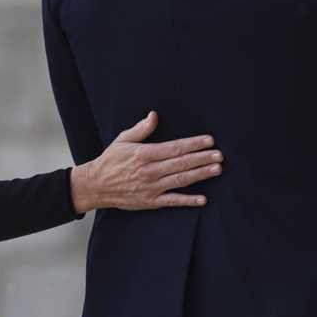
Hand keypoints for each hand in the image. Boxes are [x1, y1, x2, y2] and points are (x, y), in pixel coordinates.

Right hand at [69, 112, 222, 211]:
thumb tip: (154, 115)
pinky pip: (172, 201)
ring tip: (217, 169)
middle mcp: (150, 171)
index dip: (193, 144)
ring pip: (180, 180)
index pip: (174, 148)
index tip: (209, 141)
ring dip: (200, 175)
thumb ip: (141, 129)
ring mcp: (151, 187)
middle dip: (202, 158)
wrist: (96, 185)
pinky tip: (203, 199)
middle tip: (220, 155)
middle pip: (181, 163)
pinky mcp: (150, 202)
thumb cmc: (110, 161)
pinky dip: (187, 201)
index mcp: (144, 154)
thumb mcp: (123, 140)